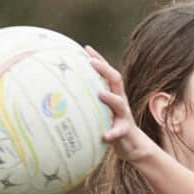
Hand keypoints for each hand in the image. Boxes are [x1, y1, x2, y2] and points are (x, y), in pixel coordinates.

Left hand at [84, 45, 161, 162]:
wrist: (132, 145)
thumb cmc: (110, 125)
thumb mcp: (100, 110)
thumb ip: (88, 102)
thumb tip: (61, 95)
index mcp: (113, 94)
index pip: (108, 73)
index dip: (99, 60)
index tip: (86, 49)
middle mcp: (120, 101)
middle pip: (116, 81)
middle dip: (104, 70)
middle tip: (91, 63)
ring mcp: (124, 115)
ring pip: (120, 103)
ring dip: (110, 98)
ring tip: (100, 94)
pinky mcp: (125, 131)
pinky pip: (119, 131)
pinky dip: (112, 133)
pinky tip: (105, 135)